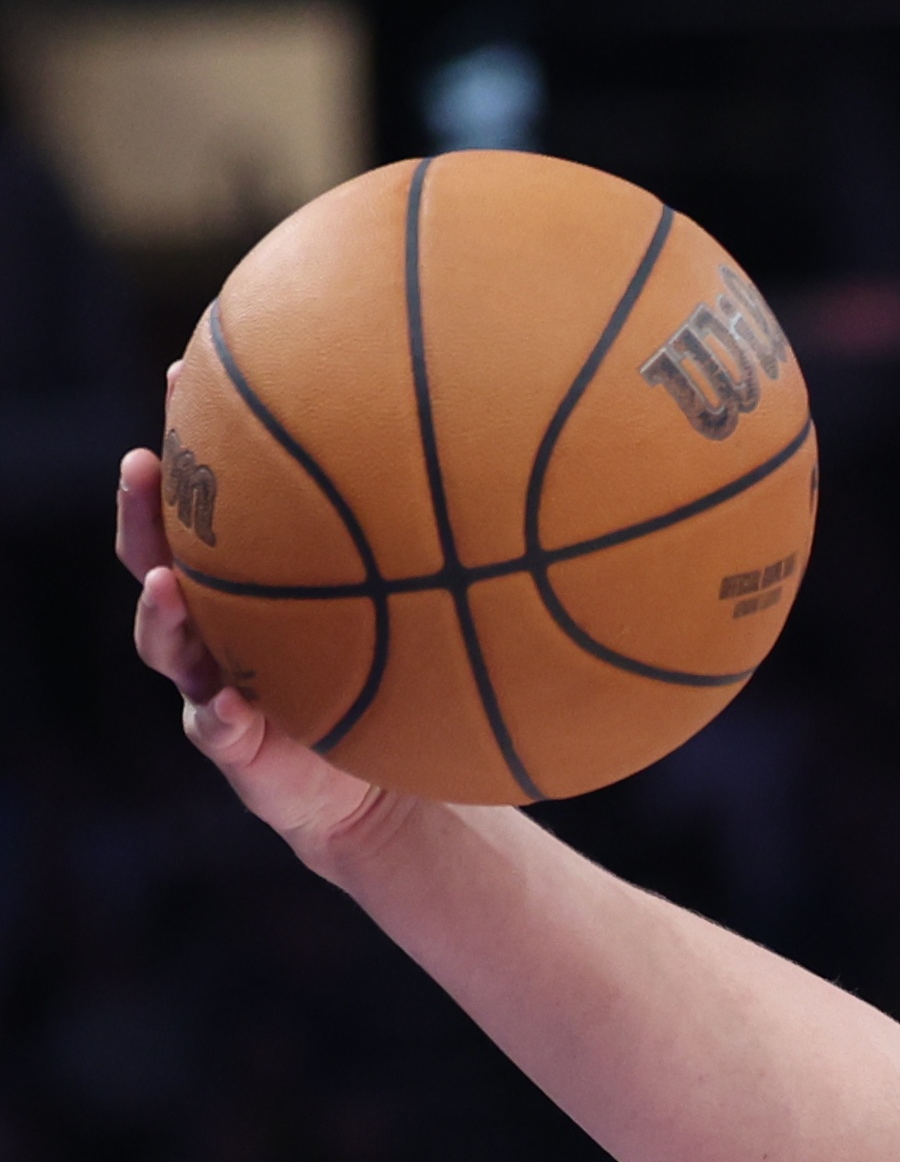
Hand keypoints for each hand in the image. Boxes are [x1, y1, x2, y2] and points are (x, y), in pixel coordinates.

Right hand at [118, 388, 411, 868]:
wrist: (382, 787)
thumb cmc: (395, 679)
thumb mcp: (412, 614)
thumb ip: (429, 554)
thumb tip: (496, 458)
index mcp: (247, 583)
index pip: (203, 502)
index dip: (194, 441)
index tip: (186, 374)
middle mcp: (215, 623)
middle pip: (152, 556)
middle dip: (141, 511)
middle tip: (141, 464)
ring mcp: (210, 682)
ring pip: (164, 641)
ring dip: (159, 612)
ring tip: (163, 588)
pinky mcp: (230, 744)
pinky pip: (212, 727)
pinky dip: (215, 715)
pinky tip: (224, 706)